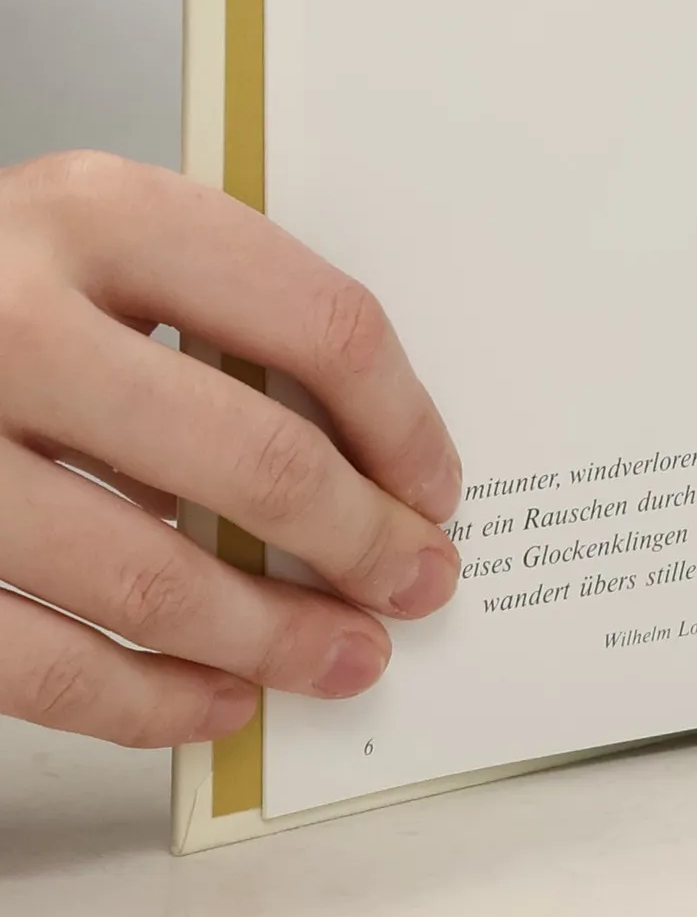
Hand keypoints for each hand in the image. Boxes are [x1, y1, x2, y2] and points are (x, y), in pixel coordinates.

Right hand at [0, 152, 461, 746]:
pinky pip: (36, 664)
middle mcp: (10, 318)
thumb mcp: (97, 245)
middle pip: (257, 460)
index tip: (435, 487)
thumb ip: (215, 317)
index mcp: (97, 214)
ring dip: (273, 639)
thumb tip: (365, 465)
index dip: (403, 424)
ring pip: (151, 579)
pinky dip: (145, 701)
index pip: (321, 322)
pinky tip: (214, 701)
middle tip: (417, 584)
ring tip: (344, 658)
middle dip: (363, 544)